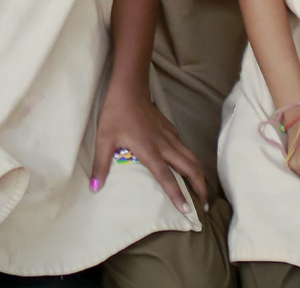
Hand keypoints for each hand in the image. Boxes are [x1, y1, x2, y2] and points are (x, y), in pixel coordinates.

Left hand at [89, 88, 205, 211]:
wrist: (129, 89)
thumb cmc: (115, 115)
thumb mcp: (103, 140)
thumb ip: (100, 165)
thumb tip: (95, 188)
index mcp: (149, 151)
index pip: (167, 177)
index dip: (177, 195)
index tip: (187, 211)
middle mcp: (165, 146)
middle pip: (190, 169)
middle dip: (200, 187)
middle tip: (203, 206)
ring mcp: (171, 137)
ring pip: (193, 158)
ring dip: (200, 175)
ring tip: (203, 191)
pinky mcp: (172, 130)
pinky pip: (186, 148)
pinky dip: (193, 161)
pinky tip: (190, 168)